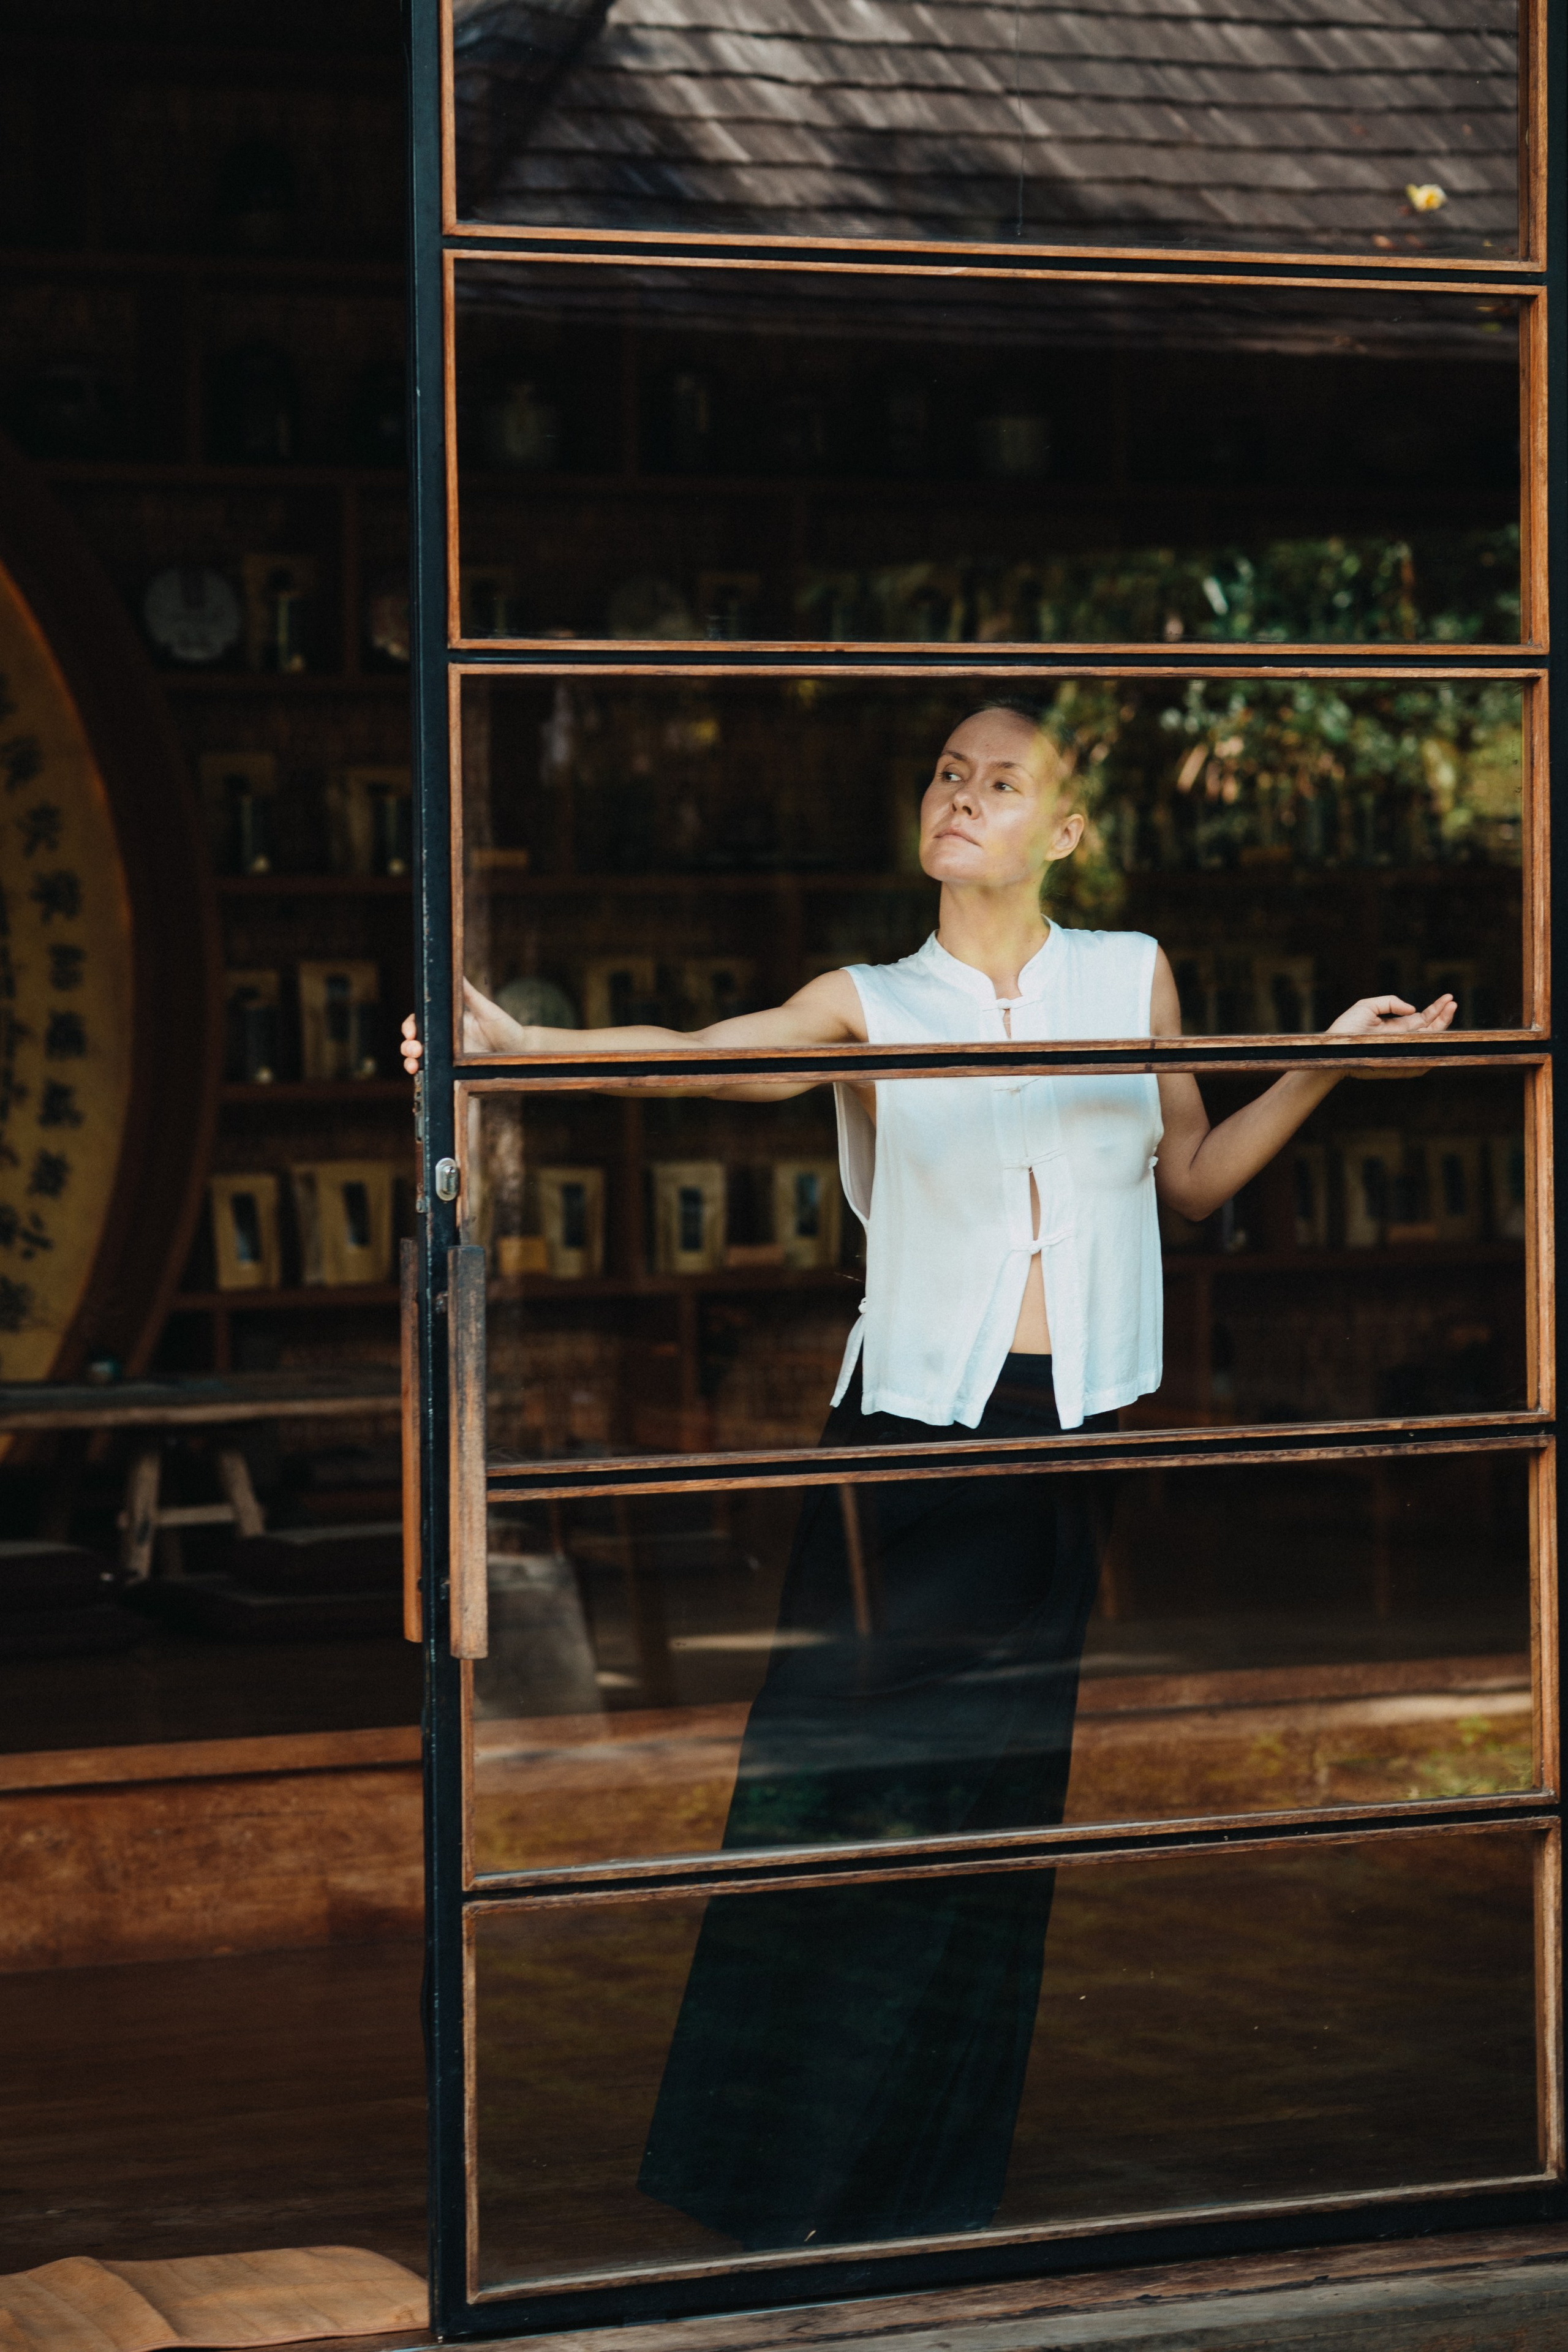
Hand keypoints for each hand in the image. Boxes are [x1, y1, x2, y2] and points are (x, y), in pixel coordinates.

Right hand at [400, 982, 532, 1075]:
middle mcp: (445, 1040)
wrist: (521, 1051)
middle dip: (407, 1046)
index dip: (410, 1026)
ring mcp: (448, 1057)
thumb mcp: (486, 1010)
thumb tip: (454, 971)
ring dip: (411, 1062)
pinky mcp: (455, 1072)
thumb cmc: (505, 1027)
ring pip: (421, 1060)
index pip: (420, 1022)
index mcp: (448, 1023)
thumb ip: (469, 994)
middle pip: (415, 1042)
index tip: (411, 1031)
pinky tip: (422, 1077)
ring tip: (413, 1066)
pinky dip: (425, 1076)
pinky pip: (435, 1075)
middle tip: (414, 1050)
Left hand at [1326, 991, 1456, 1075]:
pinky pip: (1421, 1059)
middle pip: (1430, 1028)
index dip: (1436, 1009)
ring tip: (1452, 1008)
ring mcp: (1402, 1051)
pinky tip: (1443, 1036)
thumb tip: (1413, 1009)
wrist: (1333, 1047)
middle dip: (1443, 1015)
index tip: (1449, 997)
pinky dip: (1434, 1050)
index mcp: (1396, 1028)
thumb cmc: (1346, 1028)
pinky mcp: (1400, 1062)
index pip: (1422, 1019)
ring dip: (1442, 1025)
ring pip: (1429, 1040)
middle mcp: (1402, 1040)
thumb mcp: (1368, 1006)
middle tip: (1454, 1001)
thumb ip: (1390, 1002)